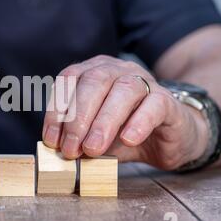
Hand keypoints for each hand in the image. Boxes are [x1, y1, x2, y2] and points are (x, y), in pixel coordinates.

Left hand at [42, 55, 209, 169]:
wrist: (168, 140)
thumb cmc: (125, 134)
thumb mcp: (95, 136)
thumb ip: (78, 138)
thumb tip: (58, 149)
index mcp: (95, 72)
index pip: (69, 79)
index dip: (57, 109)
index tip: (51, 140)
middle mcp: (118, 70)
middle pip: (94, 81)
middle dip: (78, 118)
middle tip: (71, 149)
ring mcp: (145, 82)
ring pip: (124, 90)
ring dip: (104, 121)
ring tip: (93, 149)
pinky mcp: (167, 101)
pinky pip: (154, 105)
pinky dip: (138, 122)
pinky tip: (128, 139)